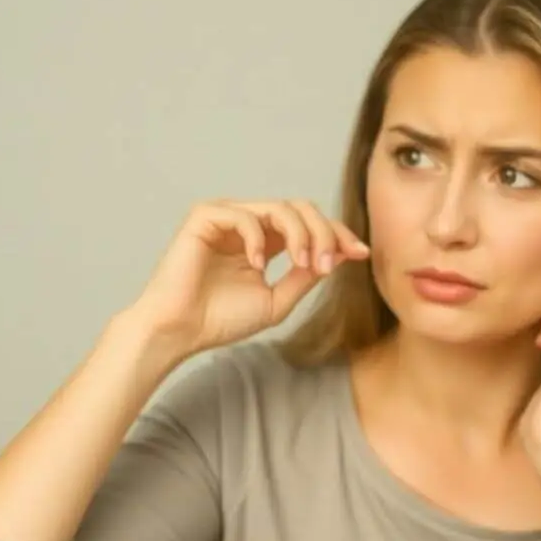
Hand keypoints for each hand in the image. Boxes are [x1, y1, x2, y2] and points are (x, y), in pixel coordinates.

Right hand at [131, 199, 368, 357]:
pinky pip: (246, 214)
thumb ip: (304, 277)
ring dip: (301, 235)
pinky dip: (258, 239)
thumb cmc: (219, 320)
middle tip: (329, 264)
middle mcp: (248, 224)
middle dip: (324, 233)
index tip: (361, 253)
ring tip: (303, 265)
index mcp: (264, 241)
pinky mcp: (205, 216)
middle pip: (301, 209)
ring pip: (280, 207)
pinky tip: (258, 266)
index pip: (309, 225)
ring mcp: (227, 217)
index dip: (338, 234)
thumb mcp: (276, 301)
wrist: (179, 332)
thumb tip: (337, 257)